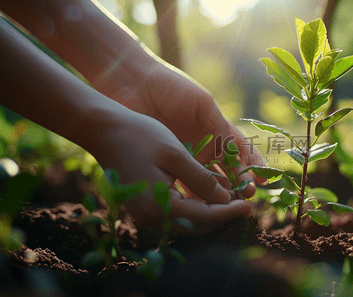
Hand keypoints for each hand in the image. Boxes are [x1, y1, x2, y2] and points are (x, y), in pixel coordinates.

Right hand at [85, 107, 252, 234]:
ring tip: (233, 198)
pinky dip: (195, 204)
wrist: (102, 129)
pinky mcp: (144, 204)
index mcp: (159, 206)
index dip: (229, 212)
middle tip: (245, 205)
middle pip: (196, 224)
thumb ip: (201, 180)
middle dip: (222, 215)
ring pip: (187, 219)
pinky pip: (176, 211)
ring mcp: (145, 213)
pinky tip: (211, 193)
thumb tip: (225, 200)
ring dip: (210, 211)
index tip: (250, 208)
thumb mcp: (176, 155)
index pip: (204, 217)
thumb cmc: (139, 136)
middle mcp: (151, 217)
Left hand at [95, 58, 265, 197]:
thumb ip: (221, 126)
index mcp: (215, 128)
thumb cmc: (171, 87)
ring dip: (218, 194)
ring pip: (207, 180)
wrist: (132, 84)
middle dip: (239, 184)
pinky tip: (201, 206)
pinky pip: (182, 182)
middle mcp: (203, 145)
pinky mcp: (166, 163)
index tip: (265, 179)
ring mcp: (185, 155)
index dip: (253, 165)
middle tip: (248, 197)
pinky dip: (193, 195)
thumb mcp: (202, 103)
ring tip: (228, 205)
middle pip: (226, 170)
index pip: (240, 150)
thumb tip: (241, 151)